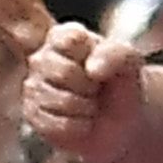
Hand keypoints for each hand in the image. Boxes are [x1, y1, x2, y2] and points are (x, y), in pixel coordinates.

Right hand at [20, 24, 142, 162]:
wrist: (120, 120)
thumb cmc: (121, 83)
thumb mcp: (130, 60)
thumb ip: (115, 54)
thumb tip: (92, 69)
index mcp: (63, 36)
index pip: (69, 40)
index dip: (91, 56)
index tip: (101, 65)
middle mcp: (41, 58)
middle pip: (64, 72)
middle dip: (90, 86)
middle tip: (97, 88)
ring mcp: (33, 88)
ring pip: (62, 101)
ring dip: (86, 108)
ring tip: (90, 105)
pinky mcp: (32, 116)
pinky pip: (56, 124)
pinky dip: (78, 126)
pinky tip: (82, 121)